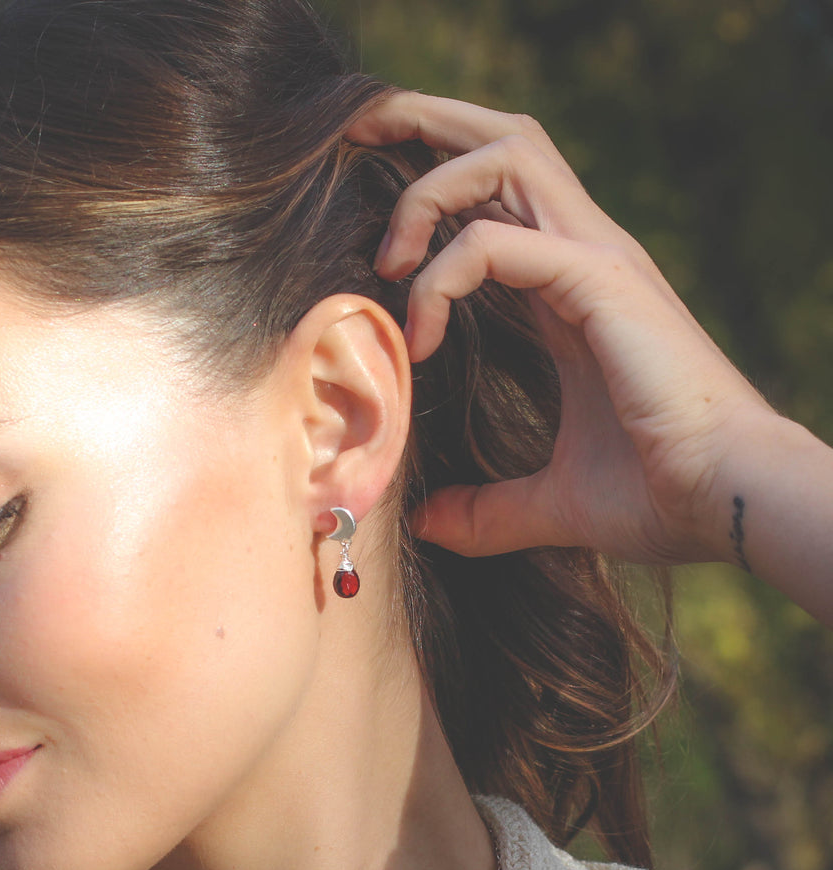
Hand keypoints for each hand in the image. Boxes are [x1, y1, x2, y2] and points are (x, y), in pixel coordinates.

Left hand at [347, 92, 779, 567]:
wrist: (728, 506)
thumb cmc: (660, 498)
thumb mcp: (549, 505)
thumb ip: (486, 509)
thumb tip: (427, 526)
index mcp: (572, 290)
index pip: (500, 197)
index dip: (435, 193)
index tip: (379, 261)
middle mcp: (584, 257)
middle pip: (503, 142)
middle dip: (425, 126)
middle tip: (357, 143)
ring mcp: (595, 261)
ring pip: (504, 155)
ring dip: (427, 189)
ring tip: (387, 262)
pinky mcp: (600, 282)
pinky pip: (496, 241)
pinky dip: (442, 275)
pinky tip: (420, 335)